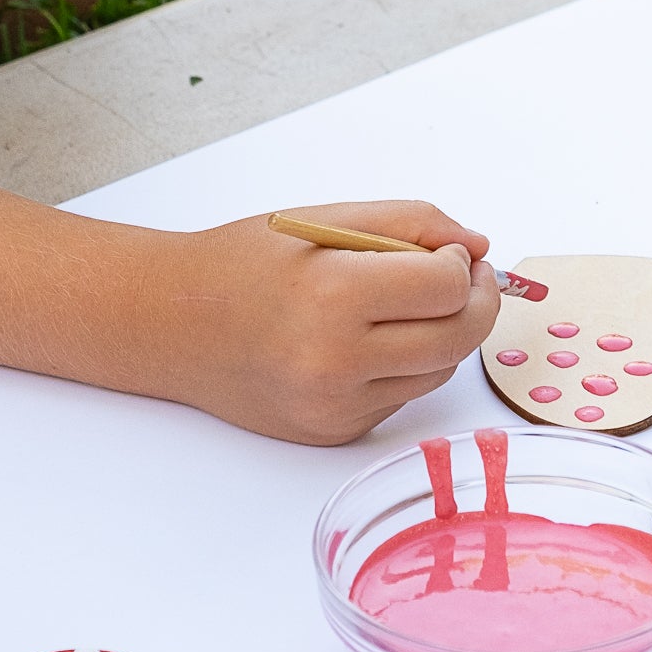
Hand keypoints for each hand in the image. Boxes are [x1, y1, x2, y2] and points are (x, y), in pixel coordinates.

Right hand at [156, 198, 500, 443]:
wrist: (173, 326)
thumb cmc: (243, 264)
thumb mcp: (322, 219)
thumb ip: (409, 222)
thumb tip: (478, 245)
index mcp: (332, 295)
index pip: (446, 286)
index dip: (461, 264)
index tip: (450, 252)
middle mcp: (335, 361)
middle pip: (458, 338)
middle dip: (474, 301)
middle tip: (463, 276)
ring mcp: (335, 406)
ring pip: (438, 371)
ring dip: (440, 335)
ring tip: (403, 304)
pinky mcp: (335, 432)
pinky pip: (402, 397)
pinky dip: (401, 366)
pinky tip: (364, 341)